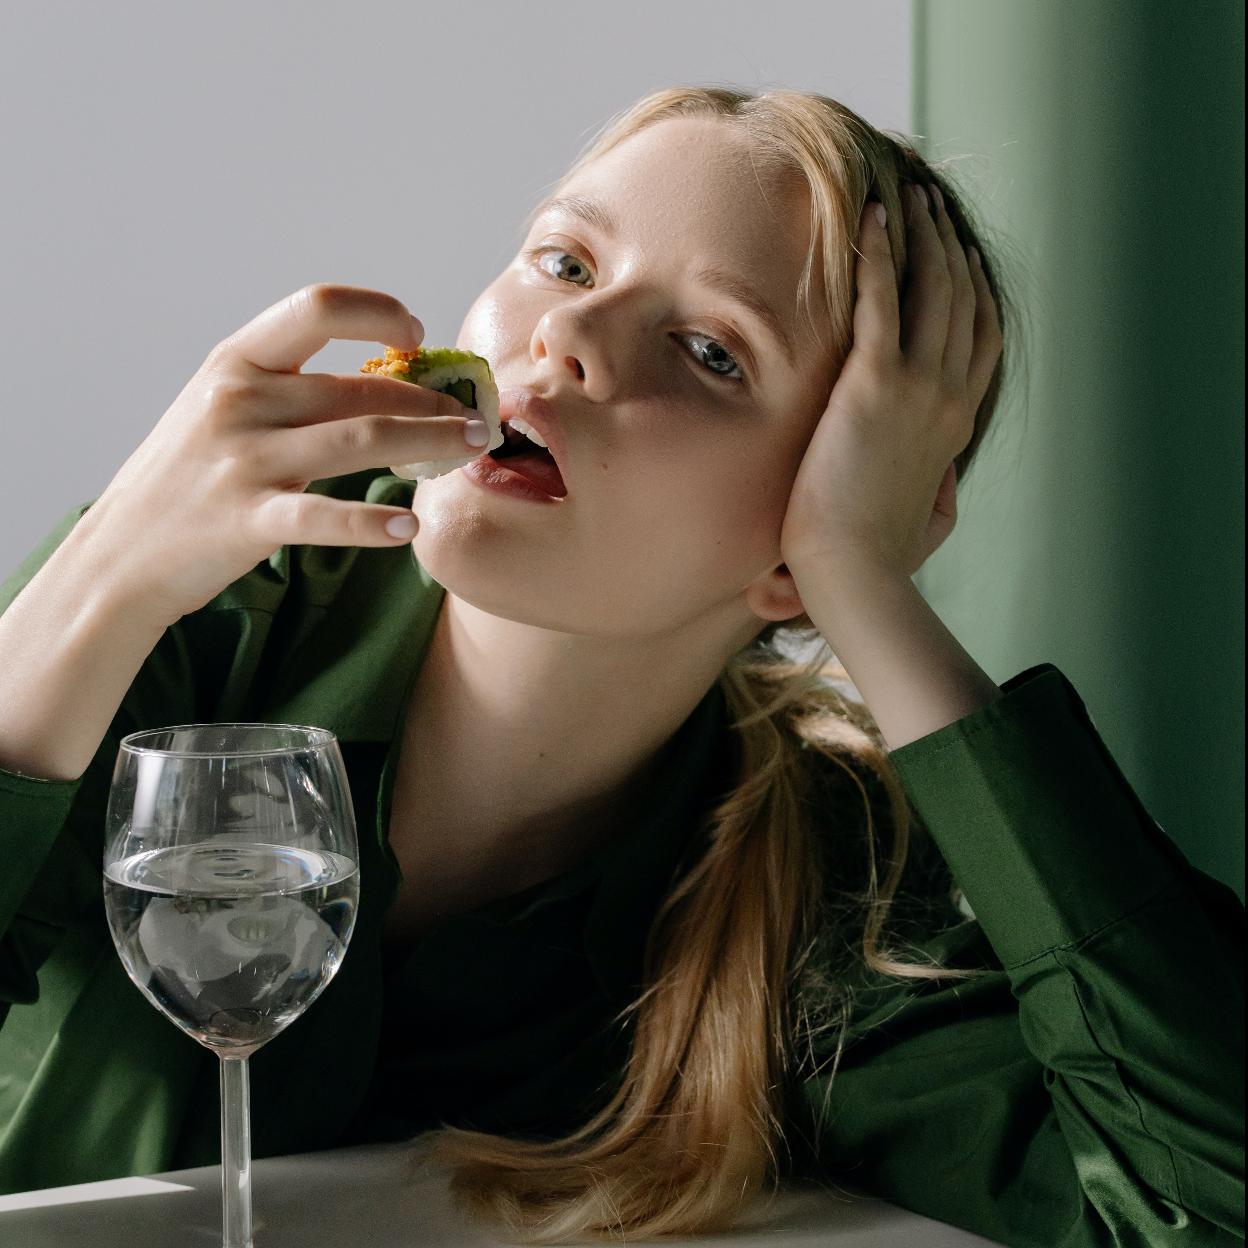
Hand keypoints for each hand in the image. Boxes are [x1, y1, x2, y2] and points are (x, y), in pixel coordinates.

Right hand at [80, 284, 484, 623]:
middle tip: (475, 416)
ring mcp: (242, 460)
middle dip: (429, 398)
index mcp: (236, 361)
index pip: (316, 307)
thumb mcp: (223, 409)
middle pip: (359, 385)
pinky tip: (410, 528)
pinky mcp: (247, 520)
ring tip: (471, 447)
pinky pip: (323, 517)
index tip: (415, 333)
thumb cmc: (187, 478)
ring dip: (428, 440)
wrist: (121, 553)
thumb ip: (290, 390)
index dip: (376, 311)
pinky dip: (371, 523)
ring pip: (359, 438)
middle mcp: (239, 400)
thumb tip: (384, 378)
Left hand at [779, 183, 1002, 579]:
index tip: (956, 250)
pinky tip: (871, 216)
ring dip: (919, 234)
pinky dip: (877, 253)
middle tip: (930, 202)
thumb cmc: (880, 557)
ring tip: (907, 193)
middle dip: (947, 242)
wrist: (854, 573)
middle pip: (960, 298)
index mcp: (957, 422)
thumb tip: (943, 475)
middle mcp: (948, 395)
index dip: (972, 285)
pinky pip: (880, 300)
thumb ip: (941, 485)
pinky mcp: (874, 386)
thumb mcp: (930, 520)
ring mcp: (917, 387)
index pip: (979, 336)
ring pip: (930, 288)